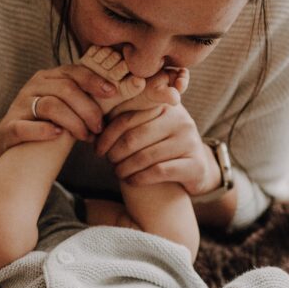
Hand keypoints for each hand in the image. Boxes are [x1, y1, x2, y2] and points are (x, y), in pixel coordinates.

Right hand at [0, 63, 118, 152]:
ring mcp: (19, 106)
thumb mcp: (68, 106)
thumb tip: (124, 94)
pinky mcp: (8, 127)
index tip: (112, 93)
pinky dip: (42, 130)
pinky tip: (57, 135)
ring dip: (73, 121)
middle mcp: (33, 86)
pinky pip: (24, 126)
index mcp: (49, 77)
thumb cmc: (50, 123)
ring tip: (85, 136)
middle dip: (88, 108)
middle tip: (99, 126)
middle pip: (65, 89)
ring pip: (50, 106)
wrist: (14, 142)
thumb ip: (87, 98)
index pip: (74, 72)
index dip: (94, 81)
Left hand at [94, 99, 221, 196]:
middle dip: (115, 153)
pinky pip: (159, 171)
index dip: (108, 135)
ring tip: (118, 173)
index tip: (97, 150)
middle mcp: (180, 120)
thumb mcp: (149, 127)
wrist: (196, 168)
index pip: (127, 117)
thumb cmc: (163, 146)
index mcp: (165, 106)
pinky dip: (140, 178)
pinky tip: (132, 181)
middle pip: (134, 137)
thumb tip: (92, 129)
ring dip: (125, 168)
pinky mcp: (195, 165)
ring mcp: (190, 142)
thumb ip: (127, 122)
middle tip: (108, 162)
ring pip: (145, 156)